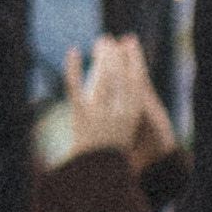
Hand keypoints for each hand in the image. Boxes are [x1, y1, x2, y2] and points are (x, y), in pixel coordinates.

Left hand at [63, 35, 177, 173]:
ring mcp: (100, 115)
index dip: (134, 58)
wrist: (97, 172)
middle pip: (120, 77)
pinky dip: (73, 68)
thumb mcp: (125, 122)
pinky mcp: (80, 116)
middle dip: (116, 54)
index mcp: (134, 116)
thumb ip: (125, 100)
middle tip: (110, 38)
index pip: (138, 81)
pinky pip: (75, 87)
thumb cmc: (111, 144)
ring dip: (101, 57)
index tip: (130, 41)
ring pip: (102, 80)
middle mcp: (120, 115)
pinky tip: (73, 51)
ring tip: (100, 42)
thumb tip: (119, 70)